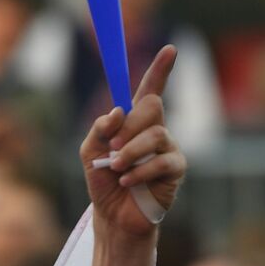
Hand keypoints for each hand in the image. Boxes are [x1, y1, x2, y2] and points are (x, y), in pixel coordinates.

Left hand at [79, 45, 186, 237]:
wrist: (112, 216)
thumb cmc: (103, 182)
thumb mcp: (89, 152)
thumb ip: (99, 129)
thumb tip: (118, 111)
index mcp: (135, 122)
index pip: (150, 90)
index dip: (160, 70)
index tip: (170, 49)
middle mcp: (156, 130)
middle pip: (151, 107)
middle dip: (128, 126)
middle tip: (112, 149)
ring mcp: (168, 148)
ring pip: (156, 134)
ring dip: (130, 151)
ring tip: (116, 168)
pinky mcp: (176, 170)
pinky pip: (162, 161)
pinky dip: (139, 171)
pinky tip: (126, 181)